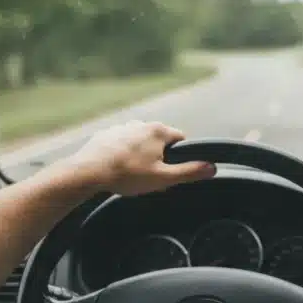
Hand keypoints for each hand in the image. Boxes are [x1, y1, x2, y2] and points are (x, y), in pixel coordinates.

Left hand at [38, 120, 215, 196]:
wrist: (89, 172)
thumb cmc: (127, 175)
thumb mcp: (163, 178)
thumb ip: (189, 172)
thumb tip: (212, 167)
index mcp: (157, 130)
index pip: (180, 138)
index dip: (179, 155)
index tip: (171, 170)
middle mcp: (139, 123)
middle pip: (158, 139)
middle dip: (158, 156)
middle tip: (150, 176)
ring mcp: (120, 127)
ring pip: (138, 141)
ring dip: (139, 154)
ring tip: (131, 173)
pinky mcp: (104, 135)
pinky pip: (119, 144)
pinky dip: (121, 153)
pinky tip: (116, 168)